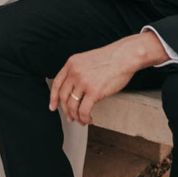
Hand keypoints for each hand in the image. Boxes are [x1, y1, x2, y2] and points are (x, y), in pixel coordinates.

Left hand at [50, 32, 166, 125]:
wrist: (125, 56)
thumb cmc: (111, 58)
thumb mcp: (87, 60)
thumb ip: (78, 71)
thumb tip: (75, 89)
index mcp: (72, 63)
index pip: (57, 83)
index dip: (53, 97)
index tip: (52, 106)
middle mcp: (74, 72)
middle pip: (63, 97)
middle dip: (66, 110)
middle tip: (70, 117)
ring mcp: (83, 82)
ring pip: (72, 106)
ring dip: (76, 116)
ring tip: (82, 120)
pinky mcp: (94, 92)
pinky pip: (84, 111)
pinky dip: (84, 118)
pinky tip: (89, 119)